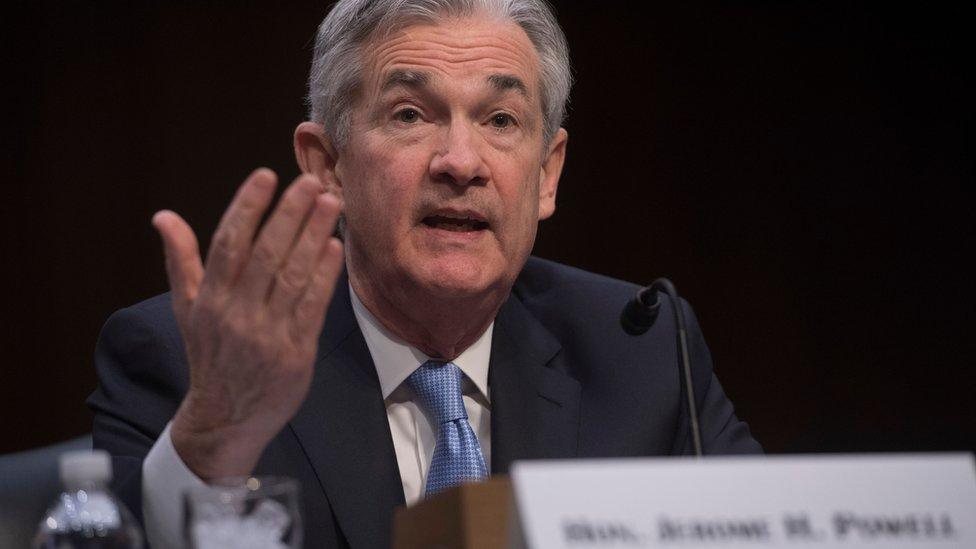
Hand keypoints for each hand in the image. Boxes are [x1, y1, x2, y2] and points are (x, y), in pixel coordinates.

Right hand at [152, 168, 343, 478]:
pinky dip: (324, 276)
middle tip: (311, 181)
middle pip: (265, 253)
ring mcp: (266, 333)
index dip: (247, 207)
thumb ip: (181, 260)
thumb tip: (163, 216)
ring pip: (291, 275)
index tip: (265, 176)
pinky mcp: (295, 352)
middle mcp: (236, 312)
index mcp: (210, 298)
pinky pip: (311, 307)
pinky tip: (335, 247)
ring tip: (330, 203)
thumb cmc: (211, 355)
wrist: (226, 419)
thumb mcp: (187, 309)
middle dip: (290, 213)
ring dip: (313, 236)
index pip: (228, 243)